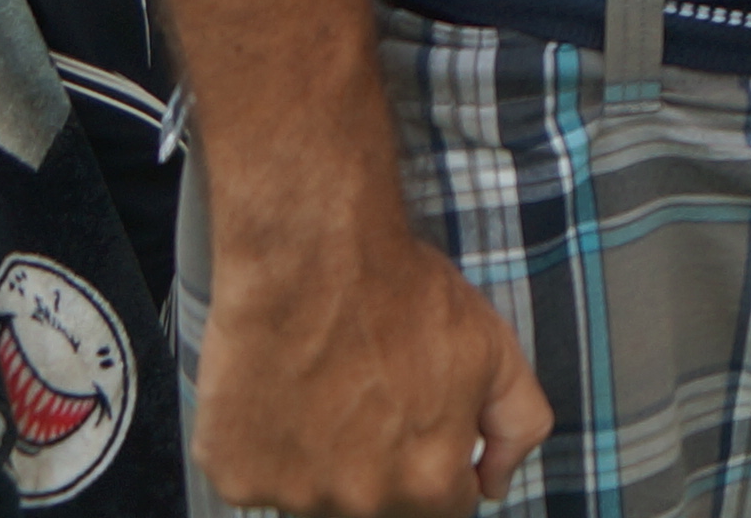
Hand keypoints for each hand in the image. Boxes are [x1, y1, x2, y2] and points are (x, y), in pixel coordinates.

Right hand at [195, 217, 548, 516]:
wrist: (314, 258)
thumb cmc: (408, 298)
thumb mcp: (498, 352)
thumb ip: (517, 428)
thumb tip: (496, 484)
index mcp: (426, 480)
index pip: (443, 509)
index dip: (440, 469)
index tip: (422, 428)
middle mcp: (357, 500)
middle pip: (377, 509)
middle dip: (382, 467)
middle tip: (373, 399)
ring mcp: (289, 493)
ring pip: (314, 495)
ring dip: (322, 460)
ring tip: (327, 389)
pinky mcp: (233, 474)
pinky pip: (257, 476)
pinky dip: (267, 446)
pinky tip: (282, 392)